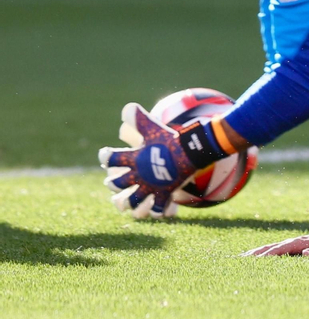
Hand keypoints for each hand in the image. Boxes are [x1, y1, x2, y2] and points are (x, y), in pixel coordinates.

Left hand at [98, 104, 197, 219]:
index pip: (112, 158)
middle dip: (114, 183)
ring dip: (130, 202)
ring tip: (128, 203)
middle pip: (118, 183)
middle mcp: (139, 175)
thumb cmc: (171, 138)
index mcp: (134, 158)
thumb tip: (127, 108)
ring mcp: (151, 186)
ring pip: (134, 200)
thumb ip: (139, 119)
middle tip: (112, 181)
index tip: (105, 154)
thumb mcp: (153, 127)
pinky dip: (156, 210)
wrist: (192, 151)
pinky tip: (154, 210)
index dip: (106, 156)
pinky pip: (158, 207)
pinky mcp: (165, 193)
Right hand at [245, 230, 308, 256]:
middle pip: (270, 247)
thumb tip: (305, 254)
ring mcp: (289, 243)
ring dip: (256, 252)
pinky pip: (273, 249)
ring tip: (240, 259)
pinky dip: (263, 253)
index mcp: (298, 242)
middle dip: (255, 253)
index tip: (254, 261)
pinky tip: (254, 258)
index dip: (267, 255)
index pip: (279, 249)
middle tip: (238, 260)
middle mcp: (291, 241)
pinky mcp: (289, 246)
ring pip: (269, 247)